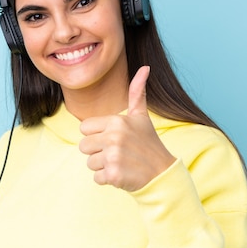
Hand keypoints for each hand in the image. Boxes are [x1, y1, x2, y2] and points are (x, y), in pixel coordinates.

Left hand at [79, 66, 175, 191]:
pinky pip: (96, 178)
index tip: (114, 139)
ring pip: (89, 163)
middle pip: (83, 146)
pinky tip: (122, 174)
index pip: (84, 128)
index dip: (96, 135)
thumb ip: (137, 92)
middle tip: (118, 153)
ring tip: (121, 163)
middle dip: (97, 152)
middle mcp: (114, 137)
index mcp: (116, 121)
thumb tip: (145, 67)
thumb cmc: (148, 143)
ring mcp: (113, 156)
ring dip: (103, 166)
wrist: (162, 173)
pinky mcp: (114, 174)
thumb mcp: (141, 116)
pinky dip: (107, 179)